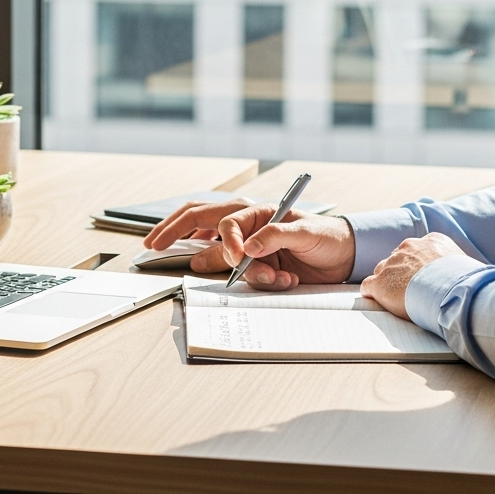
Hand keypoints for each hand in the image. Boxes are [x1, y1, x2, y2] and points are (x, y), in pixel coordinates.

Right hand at [143, 200, 354, 289]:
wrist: (343, 257)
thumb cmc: (327, 236)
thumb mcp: (307, 232)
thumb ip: (277, 235)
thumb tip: (247, 246)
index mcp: (256, 211)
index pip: (224, 221)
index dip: (226, 241)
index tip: (238, 259)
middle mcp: (244, 227)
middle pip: (198, 222)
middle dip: (173, 231)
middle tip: (152, 244)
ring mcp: (245, 247)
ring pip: (218, 258)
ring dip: (241, 274)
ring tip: (278, 277)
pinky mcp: (252, 266)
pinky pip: (236, 276)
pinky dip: (256, 283)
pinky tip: (282, 280)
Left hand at [360, 233, 464, 319]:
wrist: (451, 291)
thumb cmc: (465, 283)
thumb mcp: (465, 265)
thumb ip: (458, 266)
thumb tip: (468, 278)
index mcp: (431, 241)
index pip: (417, 250)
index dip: (418, 267)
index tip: (423, 278)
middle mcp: (409, 247)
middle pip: (398, 259)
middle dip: (401, 273)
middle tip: (410, 290)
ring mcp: (392, 263)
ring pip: (382, 272)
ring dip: (388, 284)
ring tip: (397, 299)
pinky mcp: (380, 282)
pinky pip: (369, 286)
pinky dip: (373, 294)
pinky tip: (379, 302)